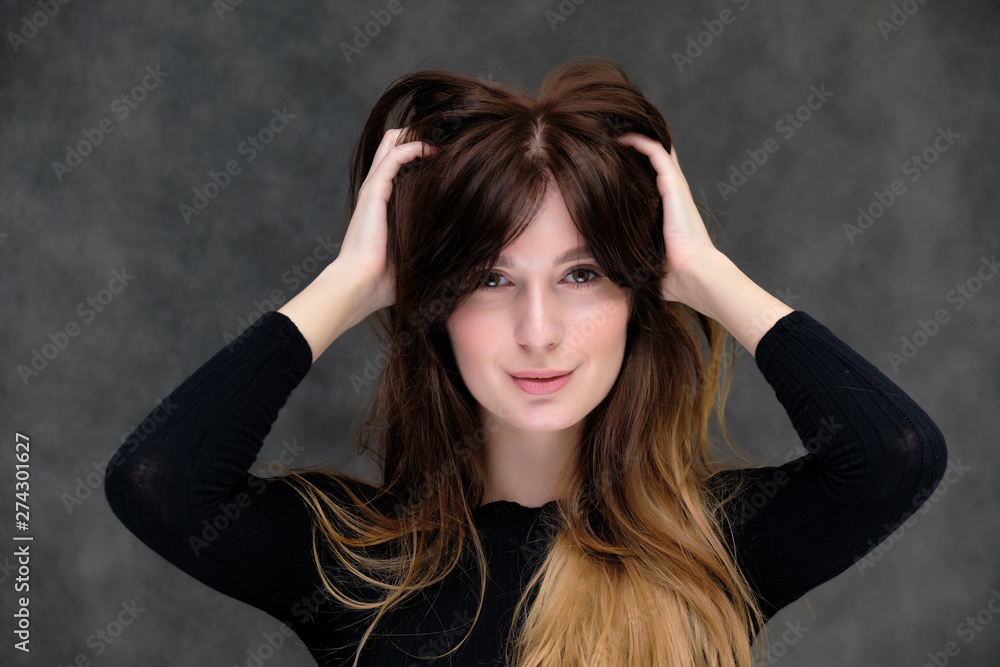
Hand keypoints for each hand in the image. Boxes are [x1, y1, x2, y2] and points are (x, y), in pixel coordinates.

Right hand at [337, 127, 435, 312]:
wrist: (362, 285)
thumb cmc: (386, 280)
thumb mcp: (417, 256)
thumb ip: (434, 248)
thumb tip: (467, 259)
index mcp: (385, 203)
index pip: (399, 163)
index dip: (421, 151)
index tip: (450, 154)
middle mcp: (378, 190)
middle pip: (393, 143)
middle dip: (419, 134)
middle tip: (447, 139)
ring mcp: (375, 188)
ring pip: (392, 141)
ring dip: (417, 134)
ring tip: (443, 137)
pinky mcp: (374, 191)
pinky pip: (394, 156)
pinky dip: (414, 146)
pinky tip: (433, 150)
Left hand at [617, 131, 792, 353]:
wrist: (693, 276)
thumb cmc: (670, 276)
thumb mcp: (643, 259)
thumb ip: (627, 254)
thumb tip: (600, 270)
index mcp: (665, 208)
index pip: (649, 177)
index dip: (632, 164)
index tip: (607, 158)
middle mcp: (671, 192)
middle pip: (654, 157)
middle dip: (633, 143)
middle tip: (608, 132)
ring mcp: (674, 186)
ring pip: (655, 149)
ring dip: (634, 136)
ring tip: (611, 127)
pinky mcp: (674, 185)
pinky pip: (655, 153)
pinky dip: (638, 140)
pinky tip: (620, 135)